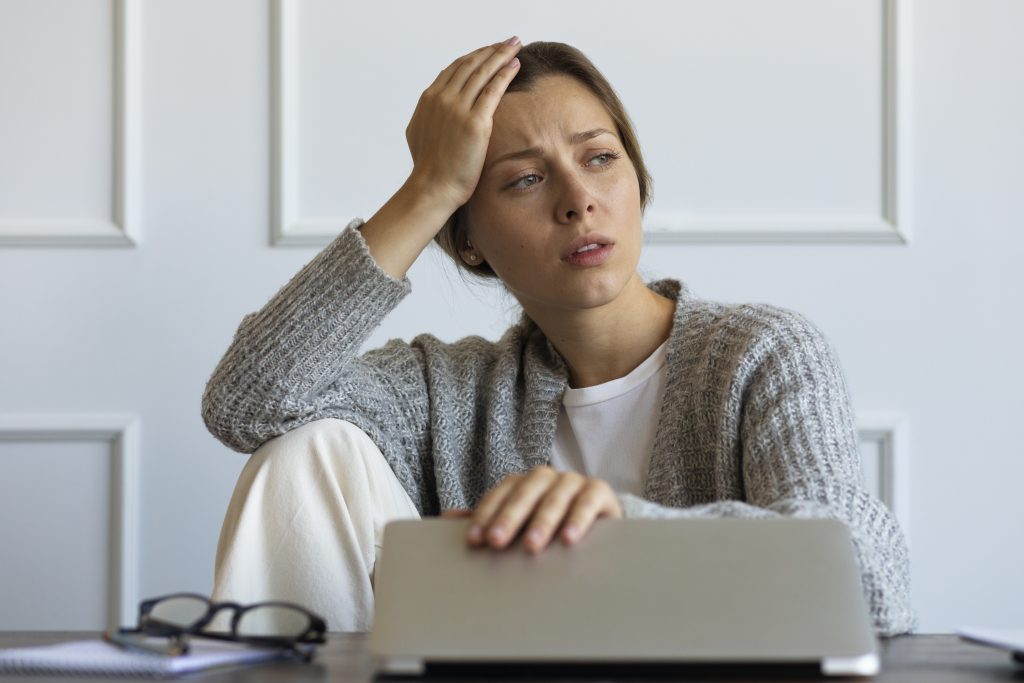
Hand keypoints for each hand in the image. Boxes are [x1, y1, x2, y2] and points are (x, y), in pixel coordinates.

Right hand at [405, 37, 522, 211]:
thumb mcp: (420, 132)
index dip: (474, 57)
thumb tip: (433, 108)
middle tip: (508, 41)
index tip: (488, 51)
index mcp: (428, 99)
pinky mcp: (475, 122)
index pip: (455, 69)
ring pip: (483, 72)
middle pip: (470, 65)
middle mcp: (442, 98)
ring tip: (515, 46)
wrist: (432, 187)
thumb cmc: (428, 167)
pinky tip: (515, 65)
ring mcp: (457, 108)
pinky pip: (493, 89)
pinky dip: (504, 73)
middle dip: (491, 50)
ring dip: (501, 55)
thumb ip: (428, 114)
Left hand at [465, 466, 622, 553]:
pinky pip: (587, 501)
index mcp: (522, 483)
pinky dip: (578, 519)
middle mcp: (546, 477)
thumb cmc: (551, 528)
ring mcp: (573, 481)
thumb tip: (448, 518)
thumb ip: (490, 520)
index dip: (486, 515)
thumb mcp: (520, 526)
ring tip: (532, 546)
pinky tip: (568, 539)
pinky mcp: (598, 491)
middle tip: (497, 542)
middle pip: (524, 492)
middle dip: (509, 517)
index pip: (500, 495)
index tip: (475, 540)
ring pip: (554, 496)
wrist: (599, 527)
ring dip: (542, 521)